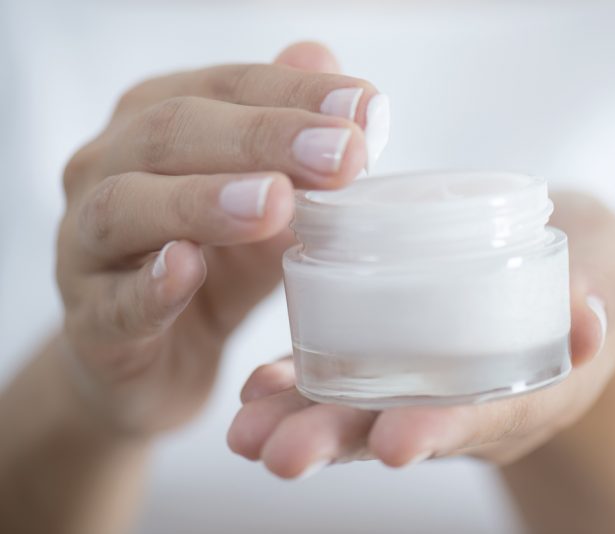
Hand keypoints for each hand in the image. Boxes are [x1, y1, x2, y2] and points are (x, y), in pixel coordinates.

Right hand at [55, 42, 385, 435]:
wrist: (157, 360)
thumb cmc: (217, 268)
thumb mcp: (269, 205)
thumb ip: (299, 149)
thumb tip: (351, 87)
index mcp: (156, 124)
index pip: (225, 87)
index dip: (296, 93)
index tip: (365, 108)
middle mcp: (108, 169)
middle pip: (173, 132)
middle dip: (263, 138)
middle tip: (340, 154)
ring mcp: (85, 246)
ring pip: (128, 206)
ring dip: (204, 200)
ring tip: (273, 203)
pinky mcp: (89, 321)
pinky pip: (113, 300)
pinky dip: (151, 285)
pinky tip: (189, 269)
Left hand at [227, 191, 614, 476]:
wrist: (565, 277)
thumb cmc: (593, 268)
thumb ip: (604, 282)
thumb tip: (590, 315)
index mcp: (535, 386)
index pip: (488, 415)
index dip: (442, 429)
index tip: (394, 445)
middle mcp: (473, 401)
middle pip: (405, 429)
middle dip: (342, 443)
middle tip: (281, 455)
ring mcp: (431, 385)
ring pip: (362, 412)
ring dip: (302, 421)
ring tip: (245, 431)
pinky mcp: (398, 358)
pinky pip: (346, 377)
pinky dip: (300, 383)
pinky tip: (257, 387)